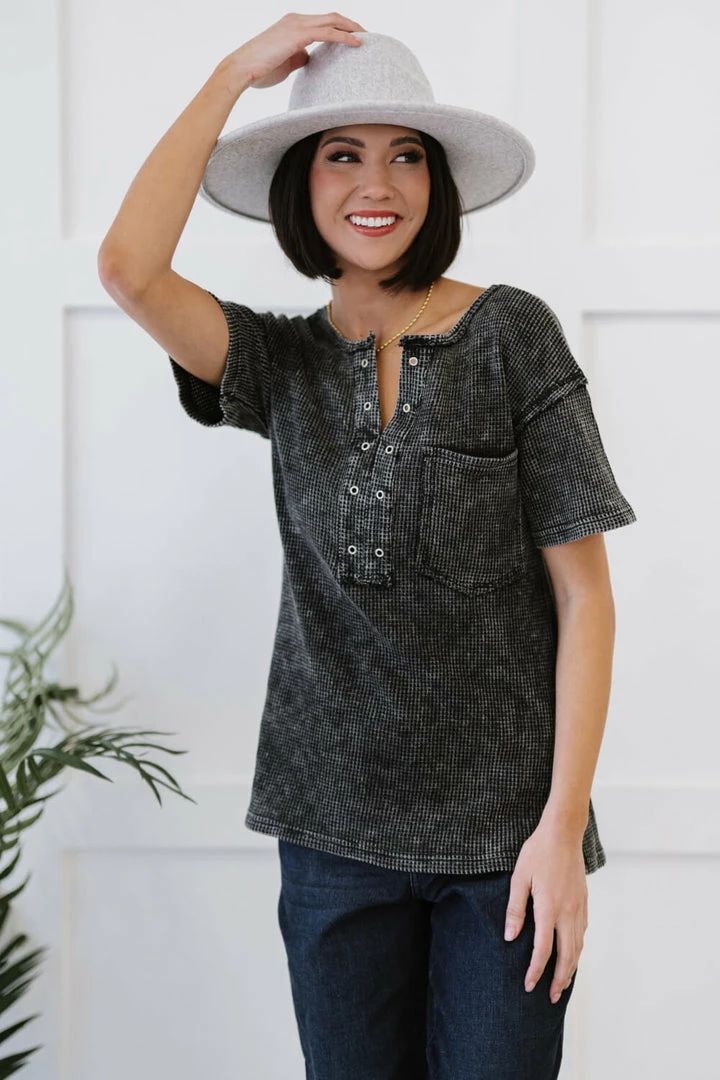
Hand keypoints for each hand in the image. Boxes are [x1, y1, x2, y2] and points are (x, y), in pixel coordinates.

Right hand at [227, 12, 367, 90]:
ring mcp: (297, 24)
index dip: (340, 28)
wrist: (241, 69)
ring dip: (352, 28)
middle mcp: (296, 19)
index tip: (354, 39)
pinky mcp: (298, 35)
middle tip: (367, 37)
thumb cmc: (259, 69)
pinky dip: (345, 36)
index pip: (322, 22)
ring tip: (368, 39)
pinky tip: (357, 44)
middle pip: (331, 17)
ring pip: (332, 20)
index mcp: (292, 24)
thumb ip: (299, 56)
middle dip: (351, 25)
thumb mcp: (285, 62)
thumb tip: (310, 58)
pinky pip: (328, 32)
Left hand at [503, 817, 587, 1003]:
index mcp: (549, 907)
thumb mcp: (519, 878)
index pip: (543, 949)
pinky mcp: (584, 902)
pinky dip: (578, 950)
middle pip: (567, 955)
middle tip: (549, 997)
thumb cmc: (538, 852)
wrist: (563, 833)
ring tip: (562, 984)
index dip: (535, 970)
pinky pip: (582, 933)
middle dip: (558, 979)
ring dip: (571, 968)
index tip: (528, 985)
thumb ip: (515, 909)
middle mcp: (568, 912)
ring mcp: (579, 907)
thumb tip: (510, 937)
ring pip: (578, 946)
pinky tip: (572, 954)